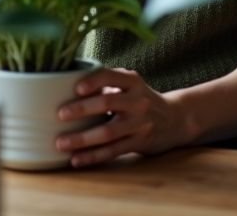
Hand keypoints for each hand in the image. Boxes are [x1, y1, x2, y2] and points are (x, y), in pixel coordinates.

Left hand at [54, 68, 191, 167]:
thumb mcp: (130, 85)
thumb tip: (65, 85)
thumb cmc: (140, 99)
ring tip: (61, 143)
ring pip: (108, 132)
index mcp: (133, 82)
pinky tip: (76, 160)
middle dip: (83, 109)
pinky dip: (93, 156)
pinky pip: (113, 151)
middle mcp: (138, 101)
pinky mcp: (139, 143)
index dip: (94, 81)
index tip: (76, 88)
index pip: (111, 77)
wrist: (176, 119)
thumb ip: (106, 83)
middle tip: (60, 114)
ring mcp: (140, 124)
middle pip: (108, 103)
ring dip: (83, 139)